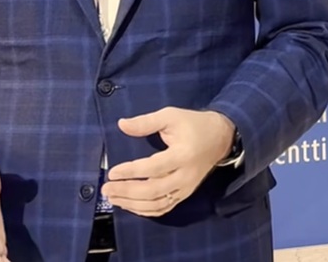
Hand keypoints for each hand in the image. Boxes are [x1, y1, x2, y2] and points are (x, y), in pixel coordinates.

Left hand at [102, 107, 235, 216]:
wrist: (221, 138)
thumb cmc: (194, 125)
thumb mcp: (171, 116)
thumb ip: (146, 122)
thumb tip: (121, 124)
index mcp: (183, 155)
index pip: (153, 168)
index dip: (131, 172)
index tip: (112, 172)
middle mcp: (185, 176)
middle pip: (153, 191)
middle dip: (127, 192)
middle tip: (106, 189)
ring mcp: (185, 188)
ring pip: (157, 203)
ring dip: (132, 204)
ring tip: (113, 198)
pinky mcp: (184, 194)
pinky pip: (163, 208)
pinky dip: (144, 210)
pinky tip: (129, 205)